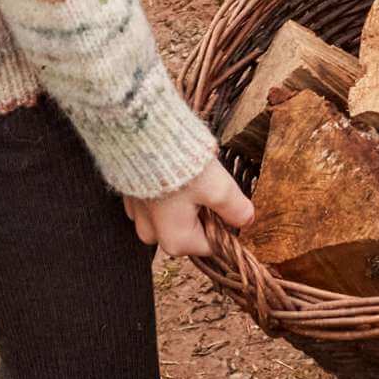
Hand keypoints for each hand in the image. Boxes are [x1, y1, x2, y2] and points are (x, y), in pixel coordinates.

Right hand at [123, 157, 254, 257]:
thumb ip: (235, 208)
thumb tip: (247, 220)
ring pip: (174, 215)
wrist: (141, 134)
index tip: (227, 198)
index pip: (212, 244)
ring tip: (192, 173)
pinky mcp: (132, 197)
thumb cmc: (180, 164)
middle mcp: (153, 235)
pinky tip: (174, 169)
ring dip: (187, 198)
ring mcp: (139, 217)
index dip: (226, 222)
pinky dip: (168, 188)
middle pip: (192, 229)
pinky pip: (157, 201)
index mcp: (176, 241)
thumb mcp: (218, 187)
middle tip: (208, 182)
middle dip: (204, 209)